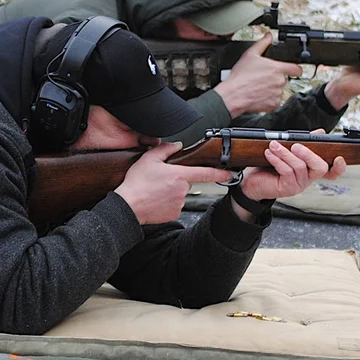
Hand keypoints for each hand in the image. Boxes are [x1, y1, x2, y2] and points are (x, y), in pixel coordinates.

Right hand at [114, 142, 233, 224]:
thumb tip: (177, 145)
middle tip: (160, 180)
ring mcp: (180, 203)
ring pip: (180, 194)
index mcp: (179, 175)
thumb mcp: (148, 159)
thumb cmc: (137, 183)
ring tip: (155, 190)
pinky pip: (175, 205)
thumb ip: (165, 149)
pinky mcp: (174, 213)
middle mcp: (183, 190)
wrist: (128, 206)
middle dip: (177, 180)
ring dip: (172, 191)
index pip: (206, 173)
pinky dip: (168, 202)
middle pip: (187, 182)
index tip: (231, 174)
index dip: (220, 173)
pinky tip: (156, 200)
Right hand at [214, 33, 302, 116]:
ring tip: (258, 87)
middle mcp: (280, 81)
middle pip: (284, 79)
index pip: (297, 69)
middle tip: (263, 78)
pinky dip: (268, 99)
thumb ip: (263, 43)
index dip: (296, 69)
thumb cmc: (241, 77)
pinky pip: (274, 101)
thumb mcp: (250, 55)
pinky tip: (259, 95)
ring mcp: (277, 94)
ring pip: (278, 90)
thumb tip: (269, 36)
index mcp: (278, 69)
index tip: (294, 70)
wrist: (234, 94)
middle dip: (275, 78)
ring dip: (272, 89)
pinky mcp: (273, 105)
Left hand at [237, 138, 345, 207]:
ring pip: (300, 166)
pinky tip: (269, 153)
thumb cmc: (270, 165)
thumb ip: (304, 142)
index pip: (332, 172)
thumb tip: (321, 132)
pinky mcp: (288, 188)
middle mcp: (309, 178)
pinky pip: (287, 172)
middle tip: (295, 145)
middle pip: (320, 167)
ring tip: (273, 145)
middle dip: (308, 153)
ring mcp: (299, 185)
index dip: (339, 167)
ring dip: (286, 153)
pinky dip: (278, 160)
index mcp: (311, 169)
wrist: (252, 181)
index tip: (338, 158)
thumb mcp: (288, 150)